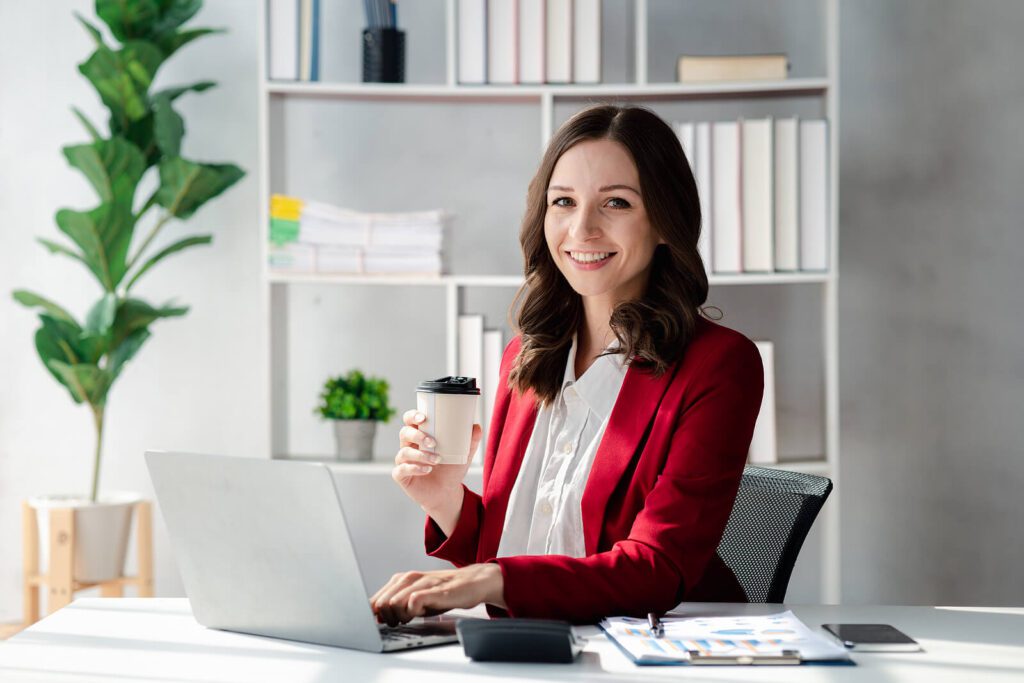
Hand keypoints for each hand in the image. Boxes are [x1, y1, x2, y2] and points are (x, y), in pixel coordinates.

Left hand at [370, 564, 505, 626]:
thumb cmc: (443, 592)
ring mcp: (421, 582)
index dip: (375, 615)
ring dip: (399, 617)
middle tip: (400, 622)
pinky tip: (420, 613)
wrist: (471, 582)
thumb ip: (397, 604)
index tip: (383, 623)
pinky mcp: (435, 589)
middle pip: (381, 603)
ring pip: (394, 602)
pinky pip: (414, 601)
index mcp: (400, 579)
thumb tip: (376, 616)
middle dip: (387, 618)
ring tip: (411, 617)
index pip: (374, 600)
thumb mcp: (416, 598)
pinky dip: (412, 611)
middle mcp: (408, 578)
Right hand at [394, 409, 481, 533]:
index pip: (410, 420)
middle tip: (432, 442)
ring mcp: (404, 461)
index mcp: (420, 436)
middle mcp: (409, 446)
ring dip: (420, 455)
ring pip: (404, 452)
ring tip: (436, 460)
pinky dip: (414, 468)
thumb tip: (477, 427)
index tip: (423, 417)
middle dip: (417, 435)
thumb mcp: (463, 455)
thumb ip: (470, 441)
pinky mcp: (401, 475)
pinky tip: (427, 470)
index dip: (413, 416)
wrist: (446, 492)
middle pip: (405, 433)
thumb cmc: (451, 469)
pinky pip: (401, 469)